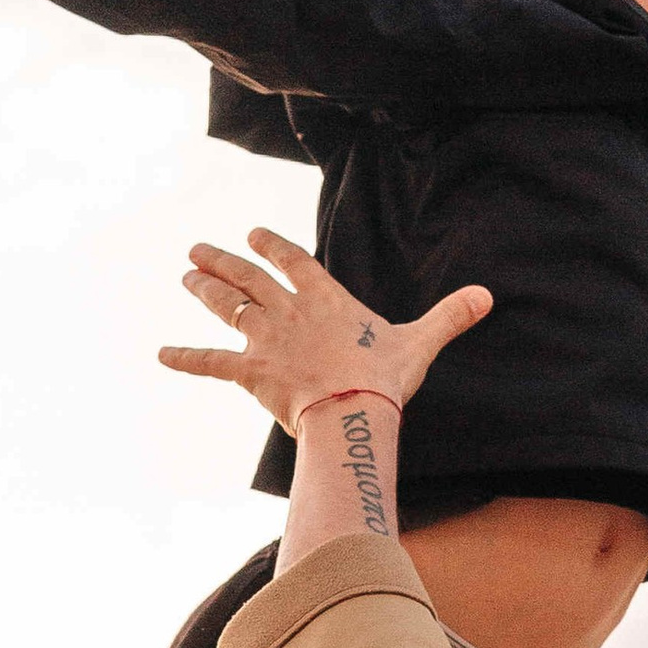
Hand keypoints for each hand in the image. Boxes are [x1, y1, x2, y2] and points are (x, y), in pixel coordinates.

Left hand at [161, 230, 490, 431]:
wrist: (354, 412)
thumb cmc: (385, 379)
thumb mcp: (419, 343)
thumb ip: (448, 317)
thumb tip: (487, 296)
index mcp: (325, 299)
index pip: (292, 261)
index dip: (271, 247)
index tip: (251, 236)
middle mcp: (289, 311)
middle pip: (248, 278)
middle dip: (221, 262)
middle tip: (197, 251)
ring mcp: (266, 339)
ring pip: (226, 307)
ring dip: (203, 290)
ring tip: (185, 277)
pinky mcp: (251, 372)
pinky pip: (211, 362)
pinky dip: (185, 359)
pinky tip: (161, 355)